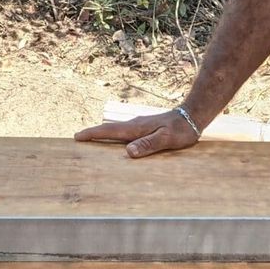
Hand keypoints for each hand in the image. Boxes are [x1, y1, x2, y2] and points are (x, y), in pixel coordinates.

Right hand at [74, 108, 199, 157]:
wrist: (192, 116)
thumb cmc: (180, 130)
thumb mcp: (165, 139)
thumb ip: (148, 144)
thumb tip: (128, 152)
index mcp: (136, 128)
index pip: (109, 131)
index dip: (93, 134)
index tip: (77, 136)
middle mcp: (134, 125)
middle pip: (109, 129)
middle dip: (93, 134)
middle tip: (78, 139)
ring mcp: (139, 126)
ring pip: (116, 131)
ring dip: (103, 135)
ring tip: (92, 142)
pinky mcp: (145, 128)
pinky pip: (125, 133)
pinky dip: (115, 136)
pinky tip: (116, 143)